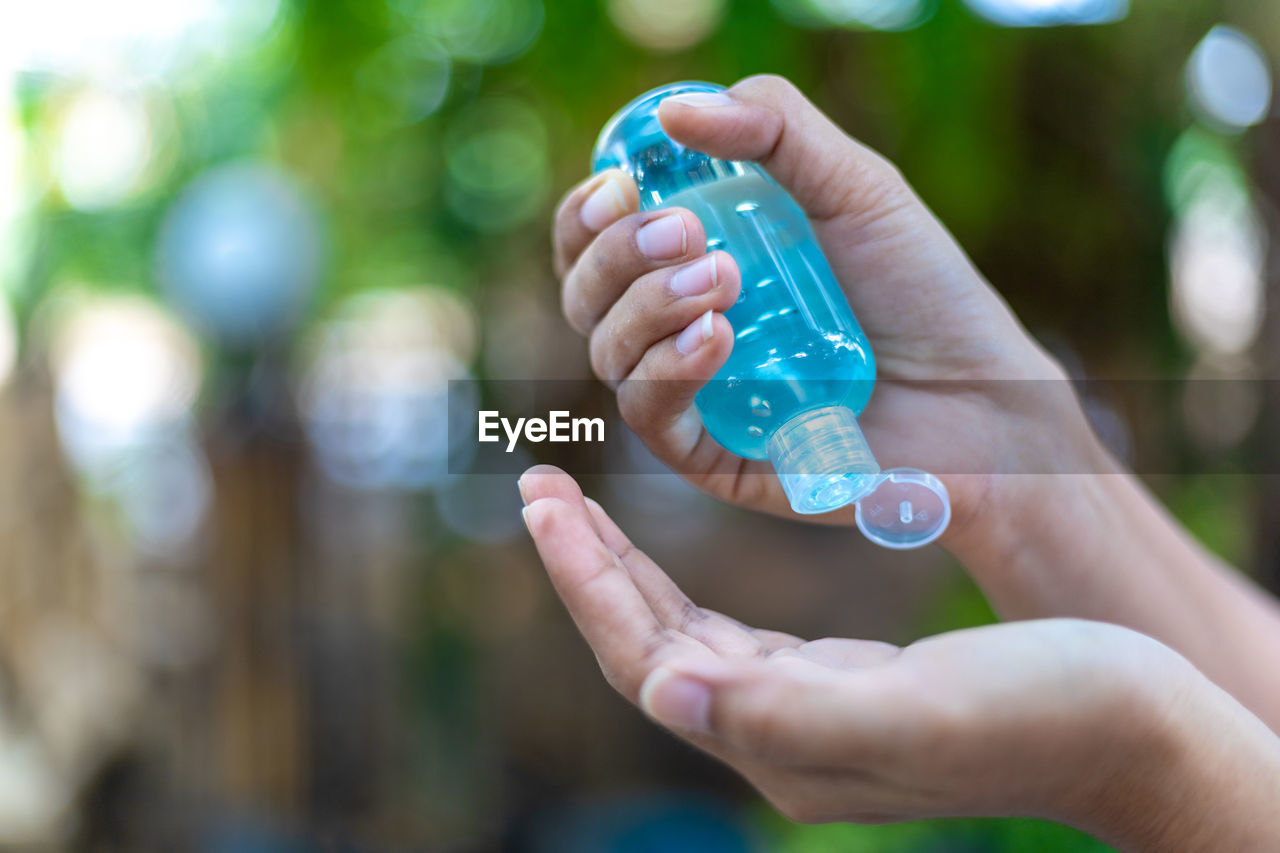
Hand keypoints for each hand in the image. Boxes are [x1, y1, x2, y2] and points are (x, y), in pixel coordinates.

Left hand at [519, 464, 1279, 849]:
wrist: (1138, 729)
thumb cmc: (1050, 711)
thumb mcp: (920, 708)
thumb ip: (788, 714)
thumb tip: (664, 692)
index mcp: (785, 744)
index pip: (648, 661)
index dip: (589, 583)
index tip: (545, 501)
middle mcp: (778, 735)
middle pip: (648, 646)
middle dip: (589, 566)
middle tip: (539, 487)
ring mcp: (803, 711)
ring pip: (680, 634)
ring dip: (625, 568)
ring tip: (577, 503)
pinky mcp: (836, 681)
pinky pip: (725, 628)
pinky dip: (681, 579)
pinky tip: (665, 544)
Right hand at [553, 75, 1104, 539]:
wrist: (985, 391)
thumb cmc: (923, 290)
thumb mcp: (855, 187)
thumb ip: (775, 129)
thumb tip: (673, 112)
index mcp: (693, 261)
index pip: (596, 241)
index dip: (587, 213)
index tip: (621, 184)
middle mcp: (679, 328)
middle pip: (586, 295)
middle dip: (617, 255)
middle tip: (684, 229)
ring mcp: (694, 395)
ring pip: (609, 354)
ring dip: (647, 307)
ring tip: (723, 278)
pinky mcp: (714, 456)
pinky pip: (650, 417)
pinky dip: (667, 371)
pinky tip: (717, 338)